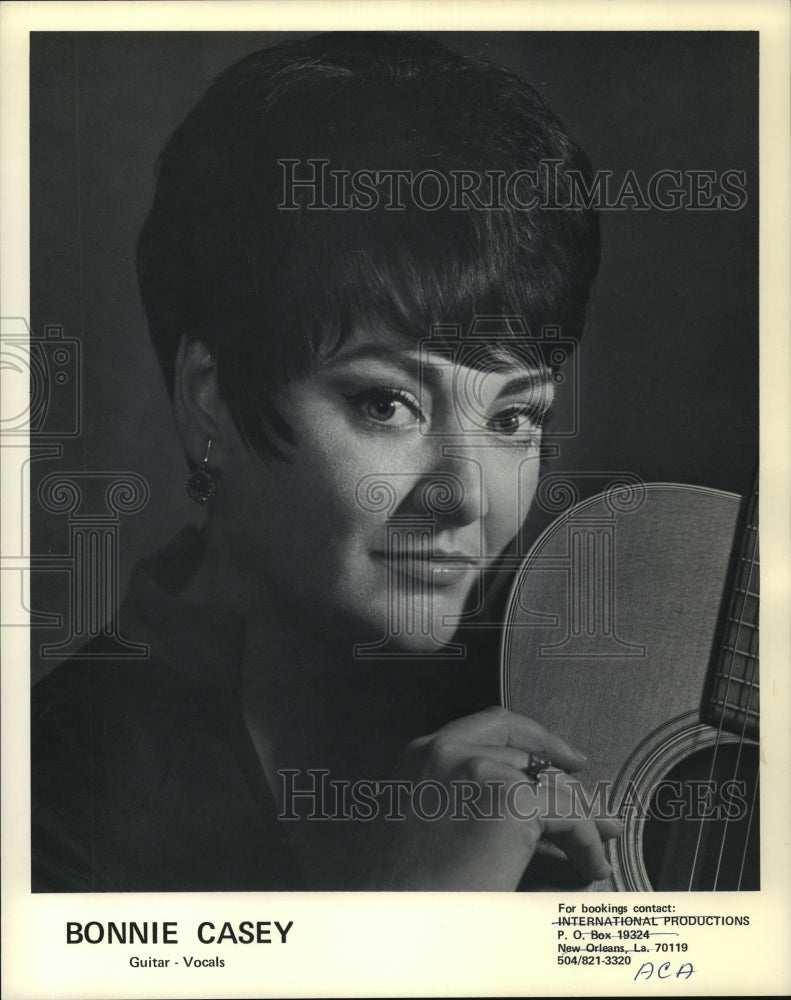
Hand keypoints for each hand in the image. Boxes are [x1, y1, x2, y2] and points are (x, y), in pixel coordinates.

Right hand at [360, 706, 620, 889]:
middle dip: (566, 785)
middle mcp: (448, 750)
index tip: (565, 760)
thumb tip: (531, 808)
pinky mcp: (509, 801)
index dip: (538, 740)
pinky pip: (570, 816)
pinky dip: (588, 842)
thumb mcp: (427, 829)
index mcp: (422, 754)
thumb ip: (469, 805)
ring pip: (553, 787)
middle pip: (531, 755)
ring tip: (598, 847)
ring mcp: (478, 769)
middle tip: (595, 812)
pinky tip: (591, 866)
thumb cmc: (404, 892)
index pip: (494, 726)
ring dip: (582, 819)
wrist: (389, 930)